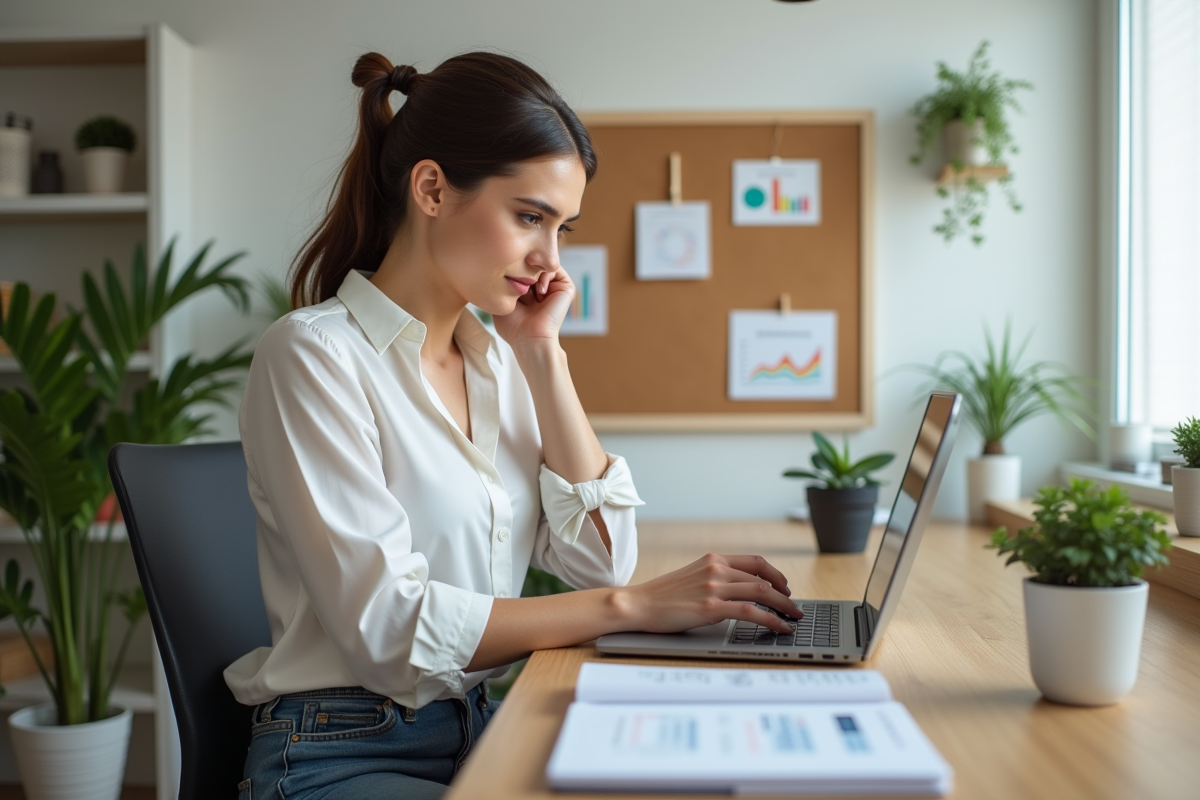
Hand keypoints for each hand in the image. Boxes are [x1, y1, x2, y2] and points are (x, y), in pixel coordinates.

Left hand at [492, 266, 572, 346]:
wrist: (529, 338)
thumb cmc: (513, 326)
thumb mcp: (502, 300)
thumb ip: (503, 283)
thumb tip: (507, 264)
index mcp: (528, 291)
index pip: (521, 268)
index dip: (513, 267)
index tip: (508, 279)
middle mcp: (542, 288)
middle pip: (533, 264)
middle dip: (524, 268)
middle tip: (519, 284)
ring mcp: (554, 287)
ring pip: (543, 264)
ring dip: (533, 273)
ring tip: (529, 290)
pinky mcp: (566, 288)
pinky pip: (555, 267)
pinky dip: (544, 275)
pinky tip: (539, 292)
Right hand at [617, 554, 799, 634]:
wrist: (637, 604)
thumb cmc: (662, 595)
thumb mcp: (692, 576)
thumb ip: (715, 578)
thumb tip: (739, 591)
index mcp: (713, 559)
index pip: (755, 562)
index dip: (775, 575)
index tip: (784, 587)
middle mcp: (716, 569)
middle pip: (763, 578)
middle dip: (785, 595)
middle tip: (794, 608)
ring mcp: (714, 587)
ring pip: (762, 593)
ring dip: (783, 607)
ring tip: (793, 619)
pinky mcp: (711, 608)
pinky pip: (751, 612)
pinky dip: (771, 620)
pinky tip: (780, 627)